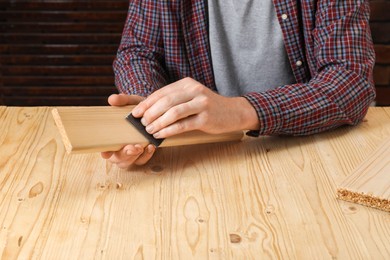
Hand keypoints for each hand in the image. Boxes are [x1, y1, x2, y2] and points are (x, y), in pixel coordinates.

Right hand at [100, 94, 155, 167]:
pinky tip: (151, 146)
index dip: (105, 152)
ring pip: (129, 162)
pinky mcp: (142, 155)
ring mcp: (131, 154)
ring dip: (135, 156)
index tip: (106, 153)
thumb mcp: (132, 102)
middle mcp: (119, 148)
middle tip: (131, 148)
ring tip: (141, 147)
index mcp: (112, 137)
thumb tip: (112, 99)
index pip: (105, 148)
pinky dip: (147, 155)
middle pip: (117, 159)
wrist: (155, 113)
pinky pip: (142, 160)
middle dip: (124, 154)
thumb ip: (123, 100)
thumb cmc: (138, 110)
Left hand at [132, 77, 259, 138]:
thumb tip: (149, 111)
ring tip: (149, 130)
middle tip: (141, 123)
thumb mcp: (191, 98)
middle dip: (150, 113)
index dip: (146, 103)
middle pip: (165, 101)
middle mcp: (194, 90)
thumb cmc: (208, 107)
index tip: (135, 113)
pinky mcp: (206, 117)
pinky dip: (169, 131)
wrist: (233, 112)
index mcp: (187, 84)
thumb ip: (174, 101)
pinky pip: (183, 124)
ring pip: (173, 112)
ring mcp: (201, 103)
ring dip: (158, 123)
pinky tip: (161, 135)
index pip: (162, 92)